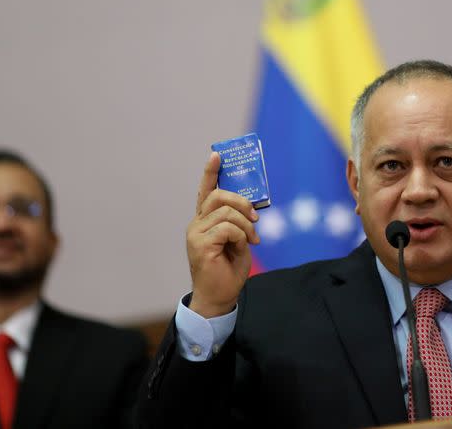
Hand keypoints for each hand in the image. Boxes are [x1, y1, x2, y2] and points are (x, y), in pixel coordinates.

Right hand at [186, 152, 259, 317]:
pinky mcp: (200, 244)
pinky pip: (228, 228)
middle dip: (242, 202)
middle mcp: (197, 224)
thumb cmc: (228, 269)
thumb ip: (238, 222)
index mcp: (204, 221)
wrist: (219, 296)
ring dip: (246, 225)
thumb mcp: (239, 239)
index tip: (217, 154)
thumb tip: (250, 209)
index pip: (205, 191)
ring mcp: (196, 233)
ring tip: (252, 240)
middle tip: (255, 218)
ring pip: (227, 212)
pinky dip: (242, 236)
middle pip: (219, 196)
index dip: (210, 172)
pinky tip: (244, 247)